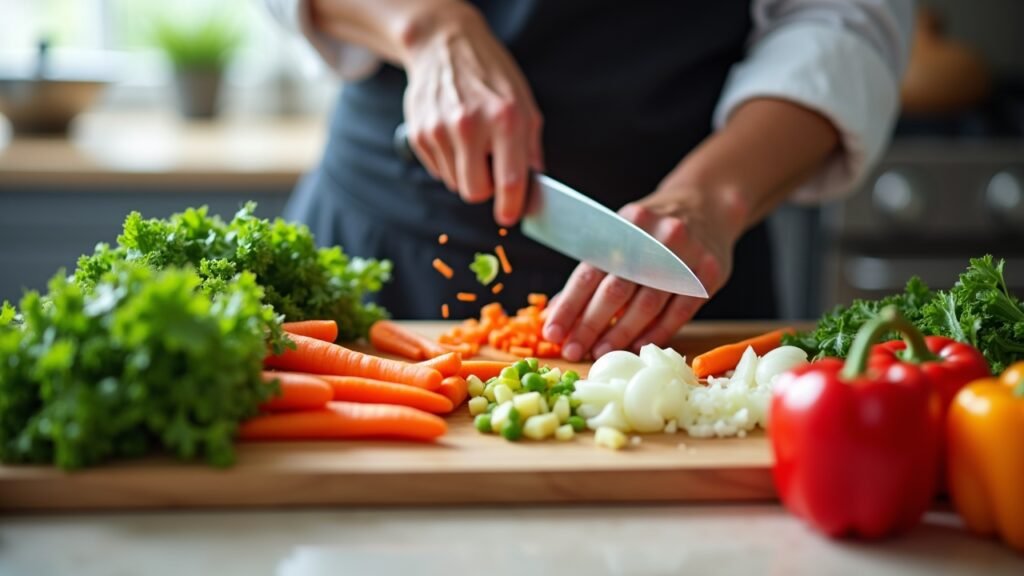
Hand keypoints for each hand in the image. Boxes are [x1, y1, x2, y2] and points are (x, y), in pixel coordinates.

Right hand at [400, 4, 542, 225]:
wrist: (444, 45)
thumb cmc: (490, 75)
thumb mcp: (524, 103)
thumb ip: (531, 147)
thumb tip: (535, 184)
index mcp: (504, 118)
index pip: (508, 180)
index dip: (511, 206)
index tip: (510, 216)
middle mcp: (469, 125)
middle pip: (475, 192)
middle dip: (486, 189)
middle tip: (492, 171)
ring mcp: (440, 130)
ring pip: (455, 184)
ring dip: (467, 173)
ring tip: (472, 144)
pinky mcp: (419, 134)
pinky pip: (438, 171)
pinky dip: (449, 163)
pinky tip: (454, 138)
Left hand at [542, 187, 742, 360]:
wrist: (707, 203)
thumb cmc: (652, 230)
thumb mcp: (622, 237)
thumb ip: (592, 272)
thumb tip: (557, 313)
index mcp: (623, 227)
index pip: (589, 271)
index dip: (568, 306)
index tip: (552, 333)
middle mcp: (653, 238)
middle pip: (616, 289)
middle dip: (590, 325)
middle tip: (574, 350)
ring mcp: (684, 254)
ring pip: (648, 303)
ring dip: (621, 333)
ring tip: (601, 352)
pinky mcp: (709, 271)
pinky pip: (681, 310)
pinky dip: (657, 331)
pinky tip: (638, 346)